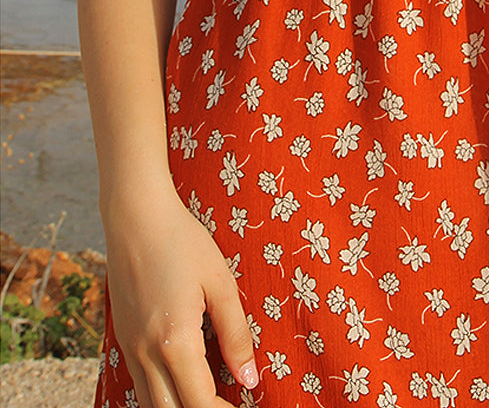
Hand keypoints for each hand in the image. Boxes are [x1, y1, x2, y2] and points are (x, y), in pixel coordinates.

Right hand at [103, 188, 257, 407]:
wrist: (136, 217)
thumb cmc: (183, 243)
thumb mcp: (221, 284)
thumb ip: (236, 334)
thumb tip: (249, 379)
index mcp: (174, 342)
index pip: (198, 403)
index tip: (245, 403)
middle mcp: (145, 353)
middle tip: (228, 402)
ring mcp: (129, 348)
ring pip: (150, 403)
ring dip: (178, 405)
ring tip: (209, 393)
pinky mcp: (122, 338)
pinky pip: (139, 382)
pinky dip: (161, 392)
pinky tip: (183, 377)